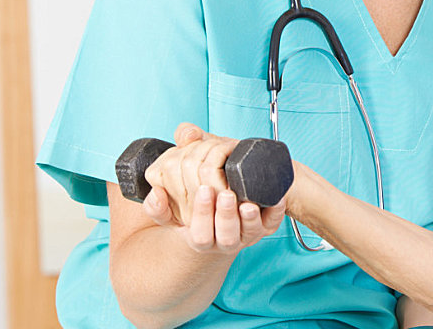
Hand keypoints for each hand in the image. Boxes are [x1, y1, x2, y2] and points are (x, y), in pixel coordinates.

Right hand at [140, 123, 285, 253]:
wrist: (219, 220)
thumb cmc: (195, 212)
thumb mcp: (172, 212)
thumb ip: (158, 205)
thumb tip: (155, 194)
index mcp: (202, 239)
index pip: (201, 235)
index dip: (202, 214)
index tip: (203, 190)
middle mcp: (225, 240)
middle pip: (227, 238)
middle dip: (226, 216)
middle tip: (225, 193)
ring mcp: (247, 235)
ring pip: (250, 234)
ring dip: (249, 219)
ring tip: (246, 201)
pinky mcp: (266, 226)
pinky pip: (274, 223)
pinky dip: (276, 210)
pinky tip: (276, 196)